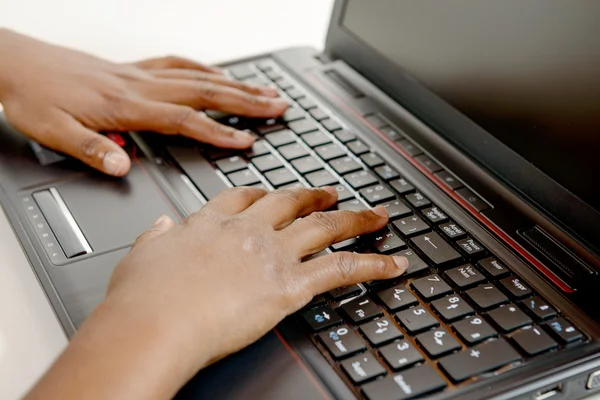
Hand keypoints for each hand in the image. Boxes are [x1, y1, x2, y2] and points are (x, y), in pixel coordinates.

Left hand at [0, 29, 287, 175]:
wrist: (14, 63)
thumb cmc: (34, 97)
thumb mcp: (53, 132)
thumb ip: (92, 150)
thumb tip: (124, 167)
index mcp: (125, 106)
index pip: (184, 120)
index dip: (219, 132)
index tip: (248, 141)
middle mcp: (139, 86)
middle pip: (204, 91)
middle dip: (245, 100)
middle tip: (277, 106)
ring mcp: (139, 73)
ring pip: (197, 75)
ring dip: (234, 83)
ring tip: (264, 90)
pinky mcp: (133, 68)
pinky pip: (178, 64)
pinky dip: (205, 69)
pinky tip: (218, 74)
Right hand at [74, 187, 404, 398]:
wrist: (153, 322)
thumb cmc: (141, 298)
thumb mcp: (140, 257)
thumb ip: (155, 238)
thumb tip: (161, 226)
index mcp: (211, 223)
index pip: (245, 198)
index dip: (265, 194)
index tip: (275, 193)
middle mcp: (247, 231)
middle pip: (292, 203)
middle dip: (316, 196)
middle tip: (333, 193)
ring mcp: (271, 254)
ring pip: (325, 227)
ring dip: (356, 219)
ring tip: (377, 216)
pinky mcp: (289, 284)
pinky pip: (342, 268)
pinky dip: (373, 264)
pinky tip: (393, 263)